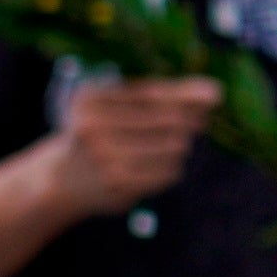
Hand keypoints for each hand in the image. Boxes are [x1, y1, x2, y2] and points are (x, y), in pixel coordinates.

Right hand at [49, 76, 219, 217]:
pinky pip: (168, 172)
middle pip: (167, 120)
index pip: (150, 94)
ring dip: (181, 145)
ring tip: (172, 144)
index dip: (186, 93)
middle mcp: (92, 126)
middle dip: (190, 120)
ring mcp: (104, 157)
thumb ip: (160, 95)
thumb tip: (214, 92)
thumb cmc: (98, 132)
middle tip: (198, 122)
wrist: (61, 178)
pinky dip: (172, 167)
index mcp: (89, 99)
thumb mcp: (113, 106)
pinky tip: (160, 164)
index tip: (215, 93)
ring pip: (173, 146)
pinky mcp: (118, 184)